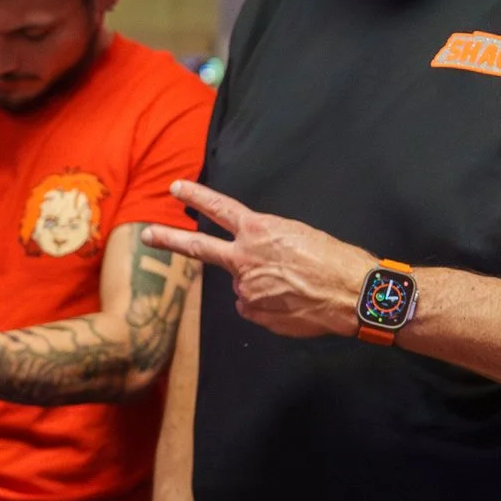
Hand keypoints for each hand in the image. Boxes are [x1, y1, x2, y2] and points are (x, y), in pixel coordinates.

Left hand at [142, 181, 375, 340]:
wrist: (354, 294)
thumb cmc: (336, 261)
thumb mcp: (300, 236)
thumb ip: (267, 246)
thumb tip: (255, 265)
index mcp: (260, 231)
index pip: (220, 209)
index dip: (197, 197)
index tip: (176, 189)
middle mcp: (245, 258)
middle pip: (200, 248)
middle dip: (170, 240)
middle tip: (146, 236)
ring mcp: (246, 287)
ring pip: (245, 284)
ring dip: (264, 285)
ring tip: (298, 287)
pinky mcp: (253, 311)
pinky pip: (254, 306)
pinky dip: (270, 306)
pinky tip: (293, 303)